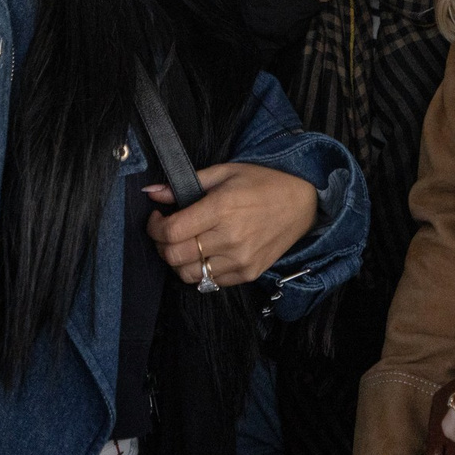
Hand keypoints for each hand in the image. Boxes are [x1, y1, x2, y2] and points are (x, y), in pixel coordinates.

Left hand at [147, 161, 320, 286]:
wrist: (302, 204)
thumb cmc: (263, 183)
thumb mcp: (225, 172)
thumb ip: (186, 183)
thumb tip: (152, 191)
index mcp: (221, 208)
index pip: (171, 231)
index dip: (154, 227)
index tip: (157, 218)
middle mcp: (229, 238)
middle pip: (175, 256)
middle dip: (161, 246)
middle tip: (165, 233)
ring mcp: (240, 260)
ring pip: (189, 274)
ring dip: (178, 262)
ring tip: (184, 245)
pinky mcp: (248, 273)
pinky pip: (210, 282)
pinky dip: (201, 271)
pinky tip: (206, 253)